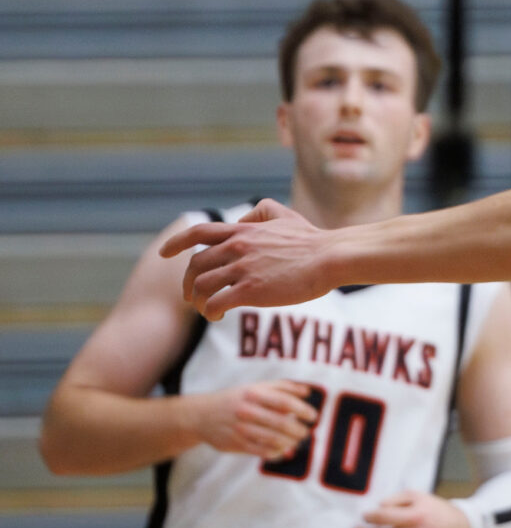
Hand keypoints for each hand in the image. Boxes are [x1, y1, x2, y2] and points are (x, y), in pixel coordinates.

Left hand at [160, 200, 335, 319]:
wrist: (330, 257)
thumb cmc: (312, 240)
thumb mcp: (286, 215)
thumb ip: (263, 211)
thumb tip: (245, 217)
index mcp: (244, 231)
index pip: (199, 232)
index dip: (177, 243)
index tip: (163, 253)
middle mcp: (238, 247)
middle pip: (194, 266)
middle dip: (188, 283)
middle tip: (192, 296)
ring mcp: (242, 269)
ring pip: (201, 287)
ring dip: (199, 302)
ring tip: (209, 311)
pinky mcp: (250, 290)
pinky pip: (215, 304)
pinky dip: (211, 313)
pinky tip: (220, 316)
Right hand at [183, 378, 318, 459]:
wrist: (203, 415)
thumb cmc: (237, 398)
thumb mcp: (257, 386)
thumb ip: (283, 387)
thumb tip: (307, 392)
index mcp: (255, 393)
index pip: (284, 402)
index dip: (302, 409)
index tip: (313, 416)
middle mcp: (248, 411)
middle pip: (280, 423)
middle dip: (298, 429)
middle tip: (307, 431)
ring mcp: (241, 429)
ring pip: (272, 439)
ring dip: (290, 442)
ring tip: (298, 440)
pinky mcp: (236, 444)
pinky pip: (260, 451)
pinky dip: (276, 452)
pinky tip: (284, 450)